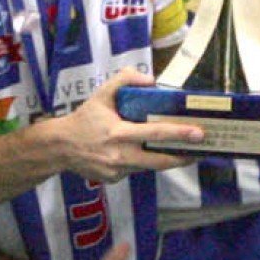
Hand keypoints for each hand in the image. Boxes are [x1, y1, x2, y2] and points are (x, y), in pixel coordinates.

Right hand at [50, 70, 200, 181]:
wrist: (59, 147)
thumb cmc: (84, 119)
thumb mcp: (101, 94)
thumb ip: (125, 80)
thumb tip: (151, 81)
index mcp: (118, 133)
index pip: (155, 134)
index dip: (179, 134)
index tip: (199, 133)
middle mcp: (120, 155)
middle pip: (159, 161)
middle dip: (182, 157)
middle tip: (200, 151)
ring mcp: (117, 171)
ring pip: (148, 166)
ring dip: (163, 159)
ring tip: (180, 151)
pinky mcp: (113, 180)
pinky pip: (134, 170)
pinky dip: (140, 162)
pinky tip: (140, 154)